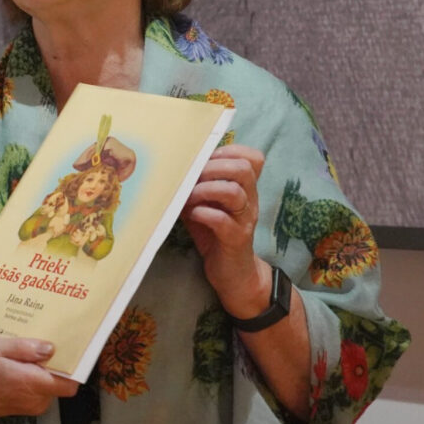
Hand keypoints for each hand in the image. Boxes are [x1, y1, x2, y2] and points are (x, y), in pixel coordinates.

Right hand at [0, 335, 77, 417]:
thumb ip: (24, 348)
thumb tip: (51, 348)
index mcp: (30, 383)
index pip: (69, 383)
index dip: (75, 366)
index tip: (74, 348)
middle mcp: (34, 398)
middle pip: (61, 381)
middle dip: (57, 363)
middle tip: (46, 340)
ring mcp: (30, 405)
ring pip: (50, 384)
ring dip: (43, 369)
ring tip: (27, 350)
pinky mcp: (24, 406)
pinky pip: (39, 389)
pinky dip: (34, 376)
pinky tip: (19, 363)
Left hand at [180, 144, 270, 314]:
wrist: (232, 273)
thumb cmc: (215, 234)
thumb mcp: (205, 204)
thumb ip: (195, 185)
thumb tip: (170, 166)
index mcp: (245, 189)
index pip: (253, 158)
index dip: (230, 151)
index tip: (207, 158)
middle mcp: (250, 201)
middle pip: (243, 169)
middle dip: (213, 167)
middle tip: (192, 176)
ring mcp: (245, 220)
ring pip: (234, 192)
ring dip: (206, 189)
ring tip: (189, 196)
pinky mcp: (236, 240)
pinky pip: (223, 221)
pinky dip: (204, 213)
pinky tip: (192, 215)